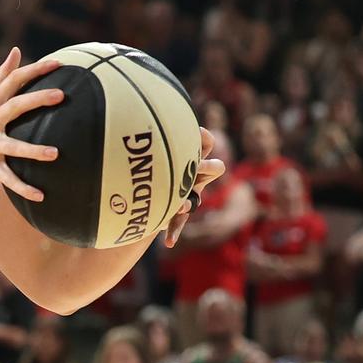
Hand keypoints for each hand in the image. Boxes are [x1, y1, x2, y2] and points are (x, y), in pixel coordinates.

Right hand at [0, 48, 61, 201]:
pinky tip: (41, 195)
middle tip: (61, 95)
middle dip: (36, 99)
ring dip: (32, 150)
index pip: (12, 81)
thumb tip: (16, 51)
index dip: (34, 70)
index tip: (58, 64)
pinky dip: (22, 187)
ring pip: (11, 146)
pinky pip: (6, 178)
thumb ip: (2, 75)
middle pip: (13, 106)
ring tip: (54, 154)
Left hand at [164, 127, 225, 246]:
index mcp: (193, 156)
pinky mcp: (177, 211)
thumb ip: (162, 135)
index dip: (204, 138)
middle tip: (198, 164)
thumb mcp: (158, 148)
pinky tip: (169, 242)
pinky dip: (174, 230)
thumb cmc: (154, 162)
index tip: (198, 133)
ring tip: (180, 205)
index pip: (206, 141)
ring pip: (193, 198)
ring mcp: (189, 193)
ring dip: (186, 200)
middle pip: (212, 167)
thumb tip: (163, 119)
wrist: (150, 190)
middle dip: (206, 166)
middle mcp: (196, 175)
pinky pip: (177, 221)